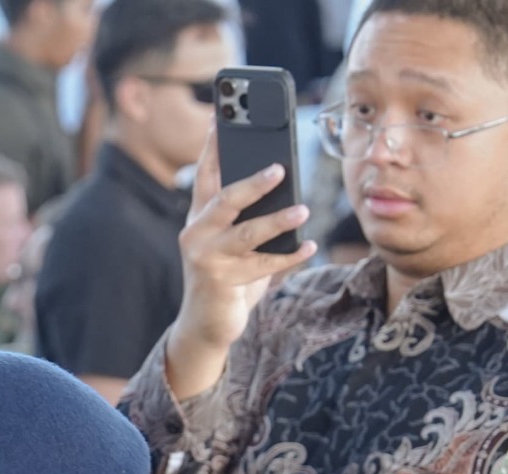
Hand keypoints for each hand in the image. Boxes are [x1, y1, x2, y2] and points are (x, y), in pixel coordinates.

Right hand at [165, 129, 312, 402]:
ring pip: (245, 234)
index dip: (213, 145)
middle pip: (224, 199)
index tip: (223, 116)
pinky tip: (310, 246)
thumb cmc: (227, 273)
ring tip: (303, 210)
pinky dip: (289, 258)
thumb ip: (247, 213)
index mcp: (200, 215)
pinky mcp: (219, 283)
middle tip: (279, 168)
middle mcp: (196, 233)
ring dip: (276, 221)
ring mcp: (205, 258)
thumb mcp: (233, 238)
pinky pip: (262, 267)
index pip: (205, 173)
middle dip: (251, 183)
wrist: (206, 324)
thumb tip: (283, 180)